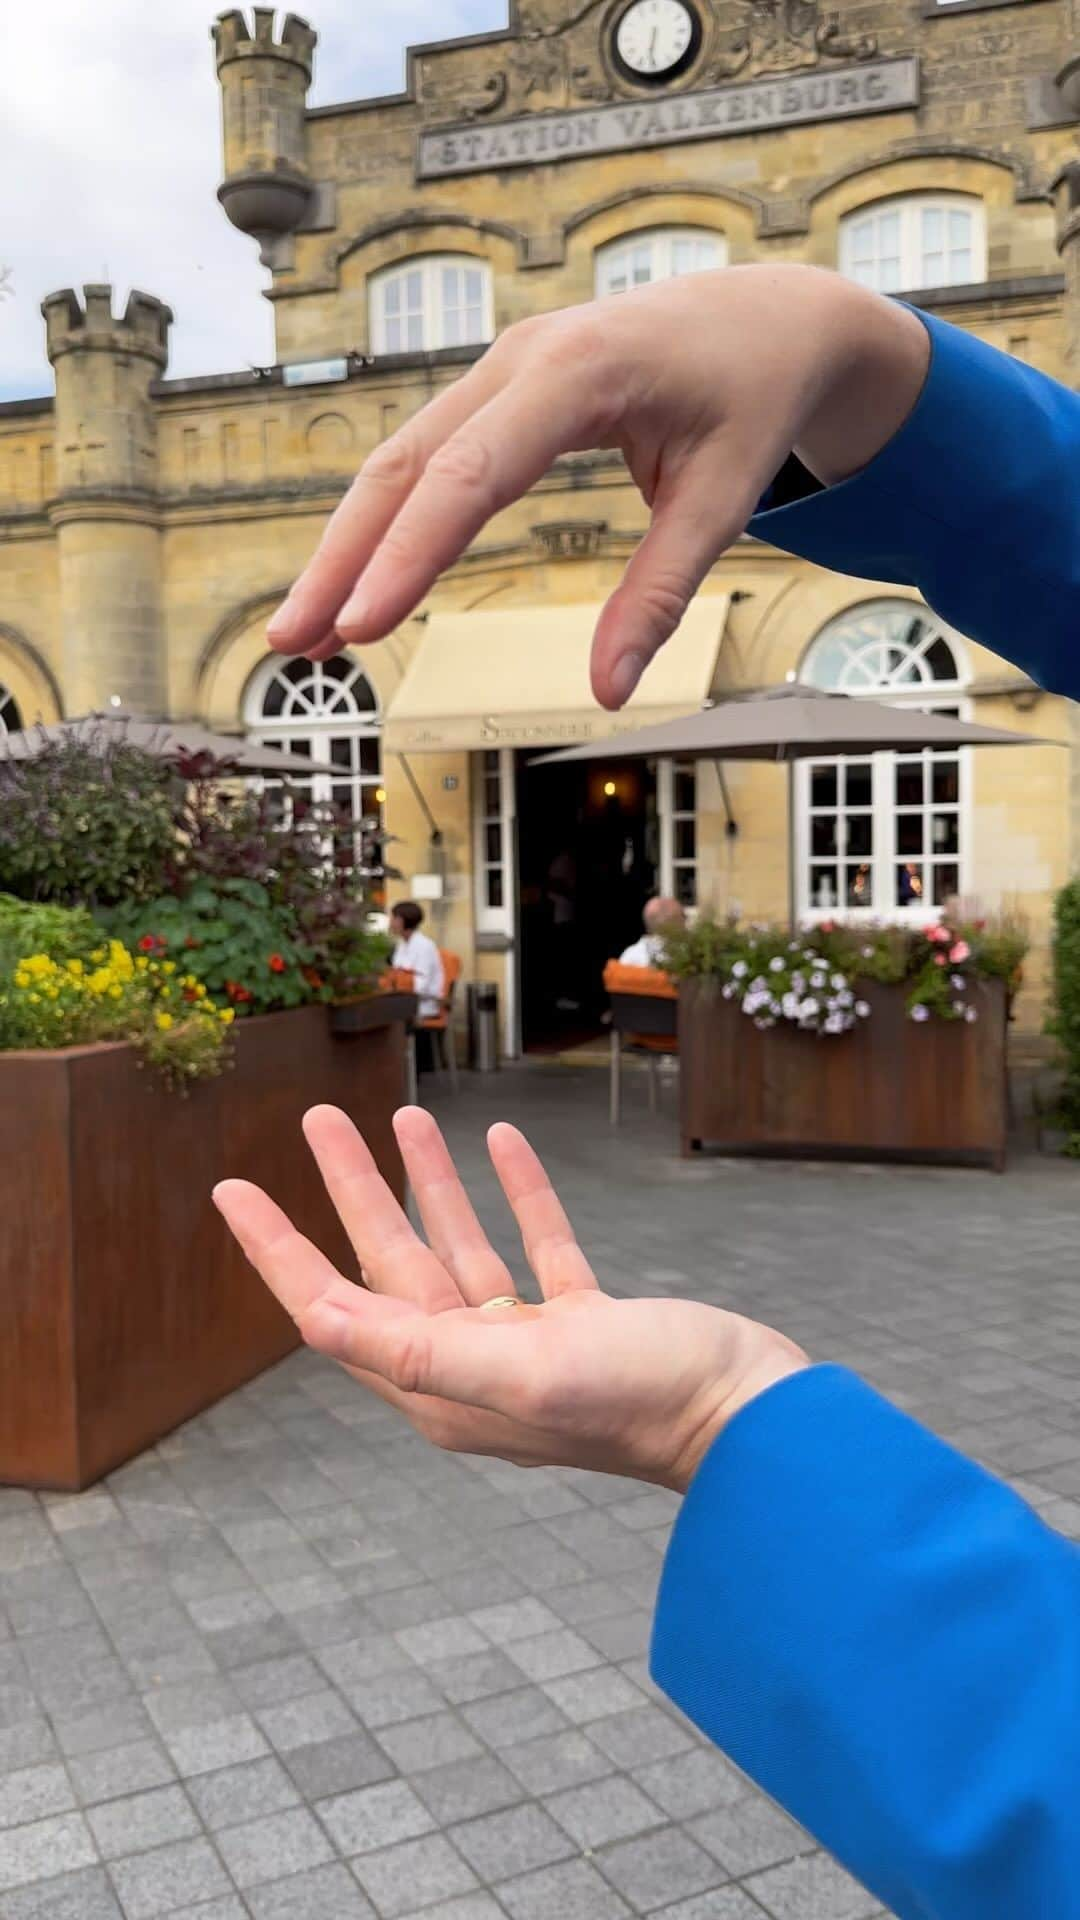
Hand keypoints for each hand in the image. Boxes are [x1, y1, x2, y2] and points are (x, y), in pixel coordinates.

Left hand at [213, 1105, 807, 1493]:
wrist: (751, 1415)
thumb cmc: (642, 1398)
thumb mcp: (524, 1371)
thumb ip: (419, 1348)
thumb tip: (312, 1317)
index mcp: (443, 1390)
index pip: (335, 1310)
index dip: (280, 1250)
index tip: (233, 1189)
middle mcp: (475, 1371)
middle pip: (392, 1265)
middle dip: (352, 1188)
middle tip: (318, 1117)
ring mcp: (533, 1346)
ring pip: (460, 1246)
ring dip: (429, 1182)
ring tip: (402, 1115)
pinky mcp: (587, 1324)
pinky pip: (535, 1245)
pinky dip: (516, 1195)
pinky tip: (506, 1142)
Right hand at [266, 264, 927, 707]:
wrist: (768, 313)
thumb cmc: (751, 399)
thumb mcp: (726, 499)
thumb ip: (662, 593)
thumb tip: (609, 691)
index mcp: (580, 372)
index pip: (471, 475)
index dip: (409, 555)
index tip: (362, 626)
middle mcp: (521, 358)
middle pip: (404, 465)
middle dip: (341, 559)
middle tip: (294, 644)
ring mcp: (502, 366)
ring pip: (397, 459)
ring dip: (345, 546)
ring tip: (303, 632)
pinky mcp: (498, 387)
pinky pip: (424, 455)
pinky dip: (383, 520)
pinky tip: (354, 581)